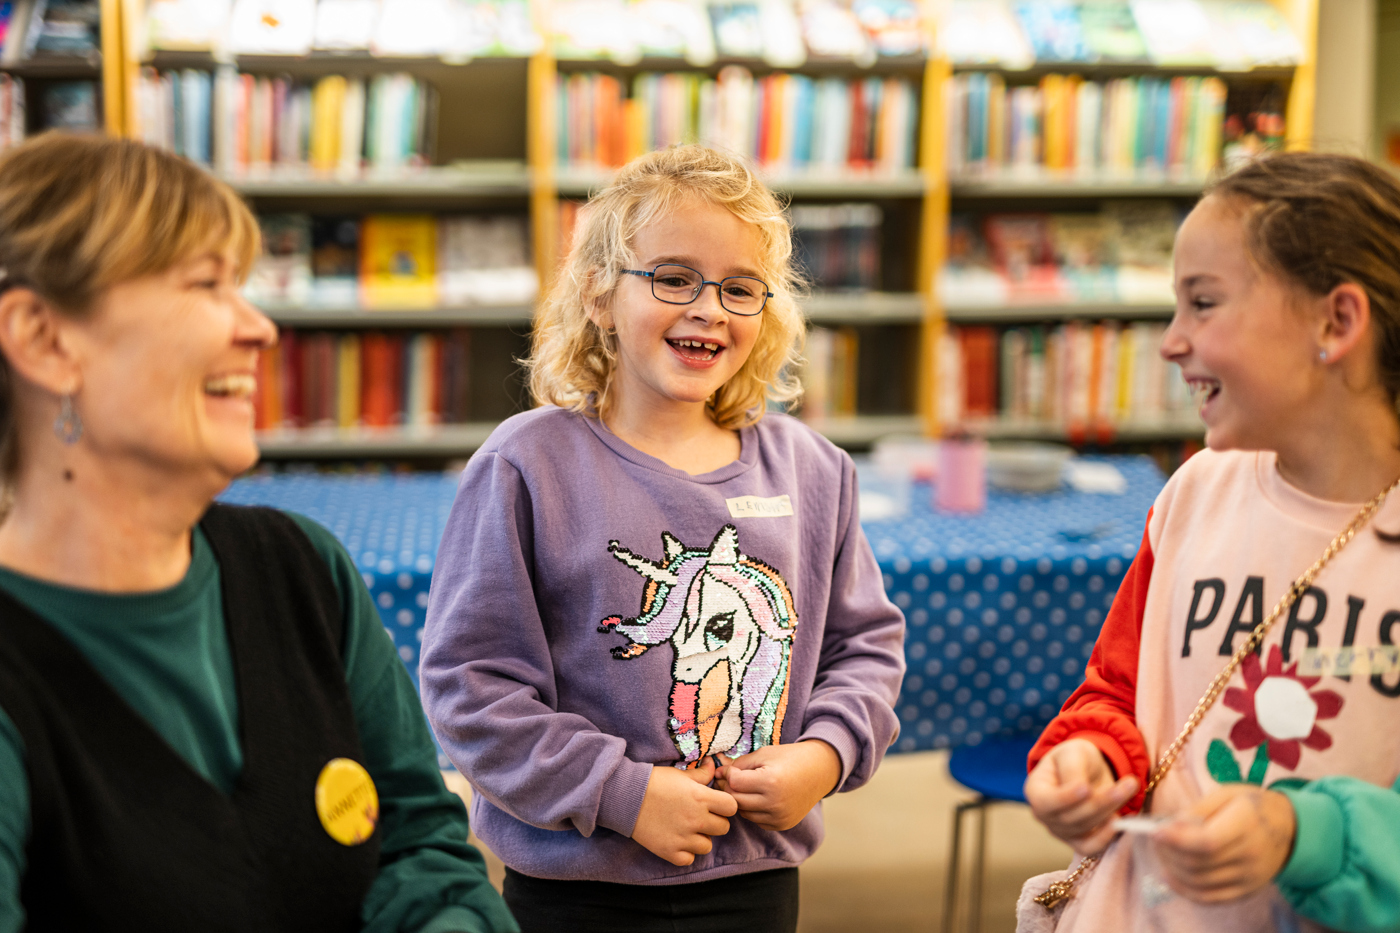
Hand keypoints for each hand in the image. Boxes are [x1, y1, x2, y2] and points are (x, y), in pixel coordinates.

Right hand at [631, 756, 737, 865]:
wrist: (626, 797)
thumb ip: (701, 774)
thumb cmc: (654, 782)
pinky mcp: (669, 851)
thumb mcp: (680, 775)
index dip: (726, 805)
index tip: (716, 804)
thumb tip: (715, 766)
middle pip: (723, 828)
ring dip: (700, 838)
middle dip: (715, 822)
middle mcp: (695, 819)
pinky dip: (685, 852)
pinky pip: (689, 859)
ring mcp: (683, 838)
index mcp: (701, 797)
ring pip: (707, 846)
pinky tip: (677, 840)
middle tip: (701, 817)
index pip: (731, 807)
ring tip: (687, 829)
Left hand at [715, 740, 840, 831]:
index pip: (734, 783)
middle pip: (736, 800)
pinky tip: (758, 797)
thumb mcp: (763, 754)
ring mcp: (779, 817)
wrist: (819, 771)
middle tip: (729, 778)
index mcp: (770, 782)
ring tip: (745, 787)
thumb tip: (717, 774)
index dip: (727, 774)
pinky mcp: (782, 824)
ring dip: (740, 800)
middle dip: (729, 788)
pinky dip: (753, 810)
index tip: (728, 768)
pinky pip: (756, 820)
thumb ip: (739, 764)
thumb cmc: (789, 758)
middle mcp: (774, 803)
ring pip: (744, 813)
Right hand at [1024, 738, 1138, 855]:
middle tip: (1129, 782)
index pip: (1046, 802)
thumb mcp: (1072, 753)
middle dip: (1101, 801)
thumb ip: (1073, 770)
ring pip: (1086, 830)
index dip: (1065, 798)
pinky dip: (1107, 837)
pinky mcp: (1079, 842)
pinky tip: (1120, 819)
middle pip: (1071, 818)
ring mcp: (1061, 832)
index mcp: (1036, 791)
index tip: (1086, 787)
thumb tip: (1082, 789)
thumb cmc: (1075, 758)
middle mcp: (1044, 816)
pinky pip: (1092, 848)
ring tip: (1129, 789)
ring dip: (1110, 811)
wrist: (1087, 770)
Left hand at [1152, 785, 1295, 902]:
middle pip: (1199, 864)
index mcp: (1246, 825)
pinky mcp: (1246, 891)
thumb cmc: (1252, 805)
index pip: (1207, 842)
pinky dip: (1185, 890)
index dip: (1176, 840)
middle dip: (1168, 852)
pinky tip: (1171, 875)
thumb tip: (1169, 826)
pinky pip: (1210, 898)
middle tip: (1154, 838)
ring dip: (1172, 869)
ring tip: (1161, 853)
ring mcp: (1250, 878)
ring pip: (1200, 883)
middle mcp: (1250, 856)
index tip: (1154, 831)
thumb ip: (1198, 810)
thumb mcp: (1227, 794)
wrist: (1291, 828)